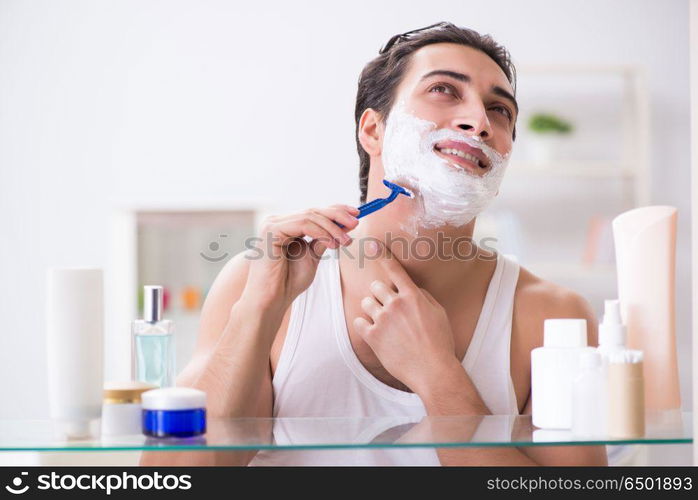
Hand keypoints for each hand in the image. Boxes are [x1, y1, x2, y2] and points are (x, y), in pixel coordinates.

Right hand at [242, 205, 359, 309]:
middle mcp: (277, 222)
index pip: (313, 212)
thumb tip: (344, 226)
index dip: (335, 211)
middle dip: (337, 215)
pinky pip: (303, 224)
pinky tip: (332, 244)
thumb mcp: (312, 257)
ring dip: (332, 227)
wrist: (271, 300)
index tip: (356, 214)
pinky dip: (321, 232)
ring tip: (346, 241)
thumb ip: (324, 240)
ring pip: (310, 216)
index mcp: (286, 226)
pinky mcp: (271, 230)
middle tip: (356, 222)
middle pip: (313, 211)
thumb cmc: (288, 283)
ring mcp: (272, 224)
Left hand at [352, 240, 458, 393]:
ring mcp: (382, 320)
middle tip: (390, 308)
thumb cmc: (439, 342)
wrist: (432, 370)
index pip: (394, 270)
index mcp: (412, 296)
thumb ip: (422, 297)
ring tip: (385, 323)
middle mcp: (395, 304)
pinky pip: (359, 322)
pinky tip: (376, 333)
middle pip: (376, 286)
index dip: (382, 254)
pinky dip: (365, 326)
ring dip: (373, 310)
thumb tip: (411, 289)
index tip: (371, 244)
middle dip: (381, 294)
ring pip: (366, 303)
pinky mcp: (372, 336)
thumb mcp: (438, 313)